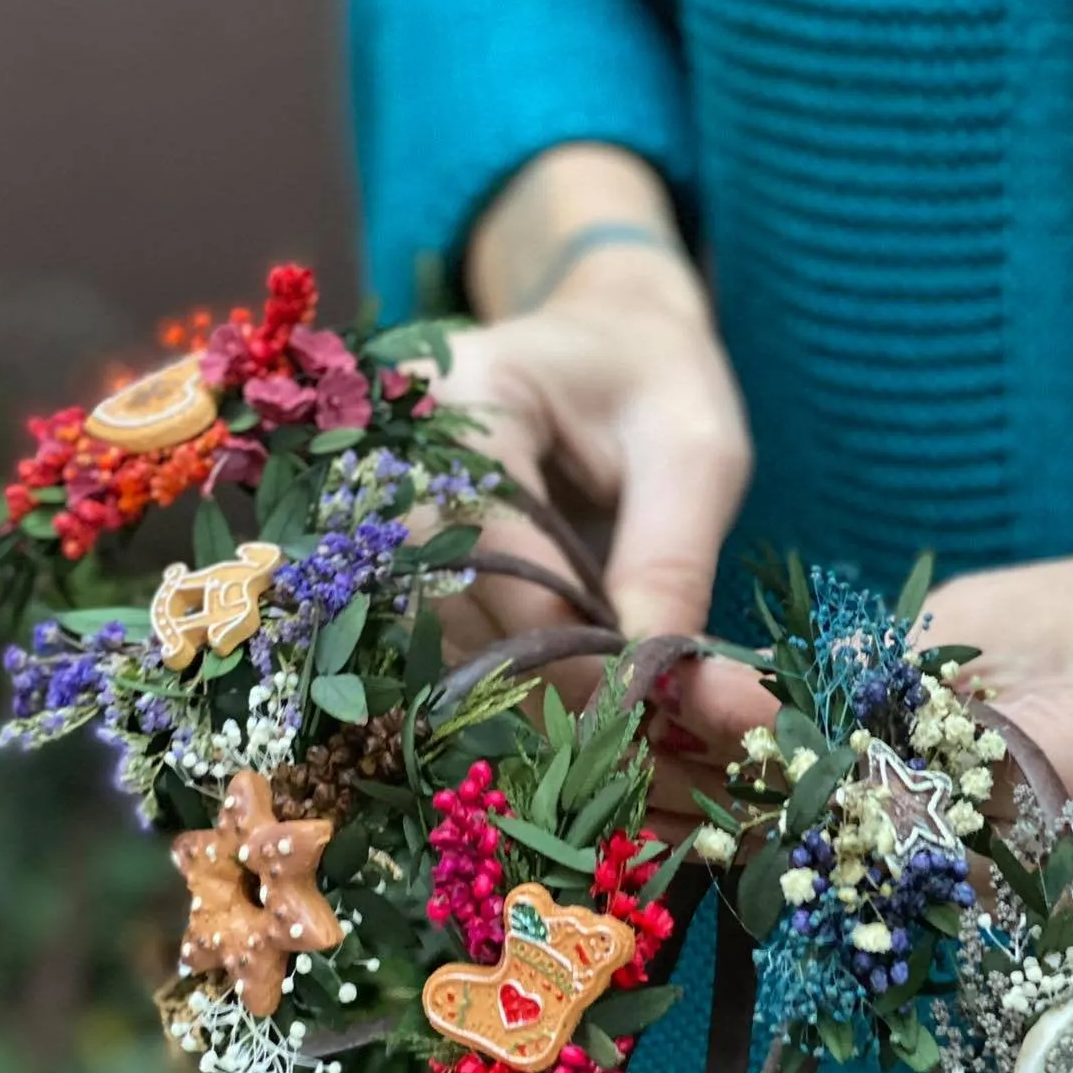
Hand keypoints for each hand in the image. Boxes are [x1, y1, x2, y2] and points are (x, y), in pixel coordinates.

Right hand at [427, 241, 751, 700]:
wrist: (605, 345)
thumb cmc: (656, 384)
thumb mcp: (695, 455)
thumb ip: (672, 563)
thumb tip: (655, 689)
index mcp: (464, 395)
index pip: (492, 551)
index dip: (565, 645)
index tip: (641, 706)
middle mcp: (392, 451)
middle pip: (443, 603)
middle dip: (539, 678)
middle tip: (629, 726)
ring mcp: (377, 504)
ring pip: (430, 637)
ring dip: (519, 690)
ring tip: (610, 713)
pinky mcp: (391, 554)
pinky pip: (433, 639)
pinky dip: (504, 679)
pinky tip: (569, 694)